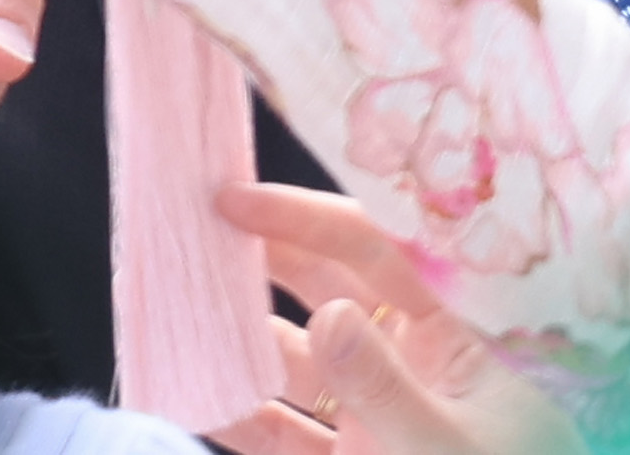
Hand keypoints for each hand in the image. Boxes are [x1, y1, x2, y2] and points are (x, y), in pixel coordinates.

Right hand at [212, 184, 586, 454]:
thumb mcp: (447, 448)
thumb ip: (387, 388)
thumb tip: (325, 314)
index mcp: (449, 337)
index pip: (371, 252)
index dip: (302, 218)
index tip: (234, 199)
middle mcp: (407, 365)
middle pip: (324, 289)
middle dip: (260, 258)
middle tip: (192, 229)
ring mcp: (374, 418)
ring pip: (293, 361)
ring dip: (239, 339)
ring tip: (180, 308)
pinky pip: (284, 432)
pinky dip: (241, 417)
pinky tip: (200, 399)